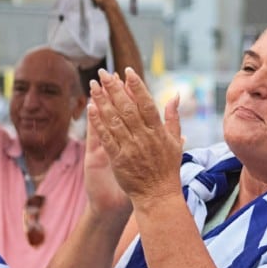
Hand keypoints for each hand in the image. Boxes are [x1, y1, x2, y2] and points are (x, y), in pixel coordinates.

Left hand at [86, 69, 180, 205]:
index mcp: (159, 132)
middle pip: (127, 108)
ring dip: (102, 101)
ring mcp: (130, 148)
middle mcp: (144, 138)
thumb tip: (175, 95)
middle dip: (114, 88)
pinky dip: (98, 122)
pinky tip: (90, 108)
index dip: (136, 86)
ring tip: (93, 85)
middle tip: (103, 73)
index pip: (147, 103)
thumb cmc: (168, 169)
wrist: (158, 196)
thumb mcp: (176, 142)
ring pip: (114, 120)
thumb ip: (174, 117)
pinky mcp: (118, 160)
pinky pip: (106, 137)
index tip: (128, 71)